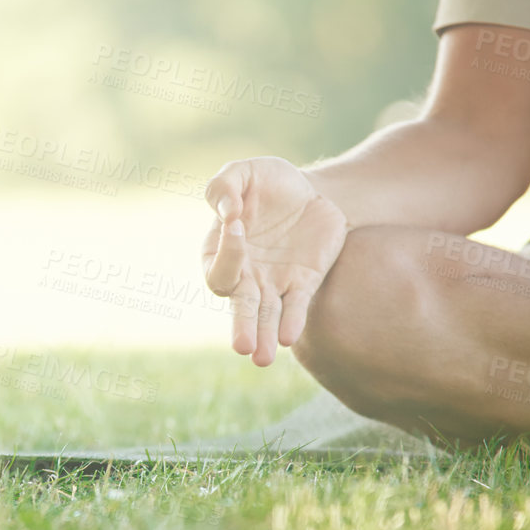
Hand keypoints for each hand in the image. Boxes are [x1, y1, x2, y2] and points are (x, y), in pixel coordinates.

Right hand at [202, 156, 348, 365]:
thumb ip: (224, 186)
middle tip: (243, 346)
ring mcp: (273, 284)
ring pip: (266, 317)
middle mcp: (243, 276)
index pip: (218, 266)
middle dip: (242, 326)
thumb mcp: (243, 171)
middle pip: (239, 307)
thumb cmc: (267, 182)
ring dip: (264, 336)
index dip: (227, 251)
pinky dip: (292, 322)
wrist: (312, 191)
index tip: (238, 224)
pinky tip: (288, 337)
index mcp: (220, 252)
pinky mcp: (302, 284)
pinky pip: (295, 308)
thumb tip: (228, 213)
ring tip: (263, 358)